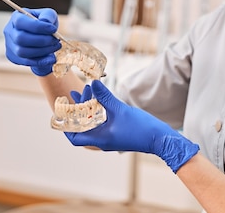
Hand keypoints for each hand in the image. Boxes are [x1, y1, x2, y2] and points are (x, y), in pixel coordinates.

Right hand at [3, 8, 61, 75]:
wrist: (42, 37)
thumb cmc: (44, 24)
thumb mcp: (49, 15)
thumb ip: (48, 15)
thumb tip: (45, 21)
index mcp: (16, 17)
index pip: (20, 22)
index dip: (37, 26)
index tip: (53, 29)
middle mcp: (10, 31)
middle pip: (20, 38)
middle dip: (41, 40)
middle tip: (55, 40)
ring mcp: (10, 45)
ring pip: (22, 52)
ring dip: (42, 51)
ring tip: (55, 47)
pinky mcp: (14, 57)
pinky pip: (26, 62)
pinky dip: (41, 61)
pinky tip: (52, 58)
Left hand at [66, 80, 199, 172]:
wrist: (160, 138)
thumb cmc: (140, 128)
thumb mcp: (120, 109)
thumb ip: (105, 96)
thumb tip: (93, 83)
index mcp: (100, 139)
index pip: (75, 138)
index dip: (66, 126)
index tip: (63, 111)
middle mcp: (103, 140)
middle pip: (84, 127)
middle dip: (79, 110)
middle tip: (79, 92)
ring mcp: (112, 137)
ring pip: (94, 124)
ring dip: (90, 108)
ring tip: (89, 91)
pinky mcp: (119, 133)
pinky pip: (104, 123)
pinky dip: (100, 112)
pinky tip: (103, 100)